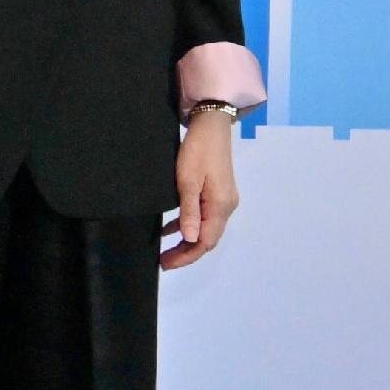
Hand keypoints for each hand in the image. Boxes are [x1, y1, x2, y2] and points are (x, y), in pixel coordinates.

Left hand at [165, 111, 242, 270]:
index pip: (205, 241)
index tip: (167, 264)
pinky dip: (187, 224)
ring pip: (204, 229)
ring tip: (165, 251)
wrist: (211, 125)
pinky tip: (168, 229)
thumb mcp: (187, 181)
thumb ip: (189, 211)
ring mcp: (223, 199)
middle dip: (186, 253)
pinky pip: (202, 216)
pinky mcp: (216, 192)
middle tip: (164, 261)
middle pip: (207, 238)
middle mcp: (226, 206)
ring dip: (186, 241)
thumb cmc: (197, 150)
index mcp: (221, 206)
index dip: (187, 256)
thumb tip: (189, 240)